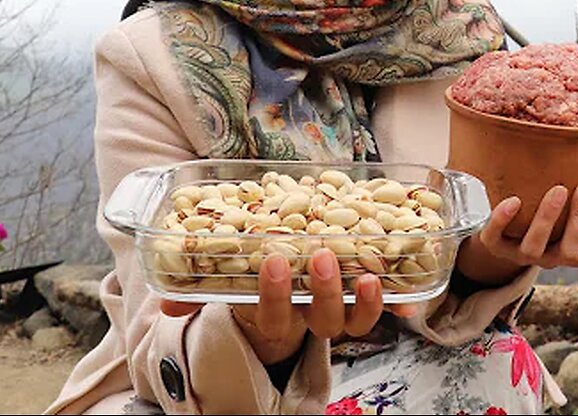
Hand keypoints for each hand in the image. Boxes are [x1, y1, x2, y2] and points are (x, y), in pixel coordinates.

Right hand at [160, 249, 417, 363]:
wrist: (288, 288)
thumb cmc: (259, 277)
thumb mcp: (230, 280)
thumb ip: (200, 288)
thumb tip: (166, 300)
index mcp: (276, 314)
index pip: (273, 315)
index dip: (274, 294)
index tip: (273, 261)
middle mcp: (311, 318)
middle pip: (322, 320)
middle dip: (324, 292)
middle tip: (322, 257)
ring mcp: (342, 312)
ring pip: (357, 320)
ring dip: (366, 302)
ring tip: (371, 276)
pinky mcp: (367, 302)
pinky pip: (387, 311)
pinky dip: (400, 304)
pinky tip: (410, 298)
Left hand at [476, 182, 577, 268]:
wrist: (511, 232)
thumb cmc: (560, 220)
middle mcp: (555, 258)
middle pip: (572, 251)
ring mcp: (525, 255)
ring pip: (535, 248)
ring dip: (548, 218)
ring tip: (558, 189)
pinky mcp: (497, 247)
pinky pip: (496, 240)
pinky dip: (501, 220)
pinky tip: (513, 200)